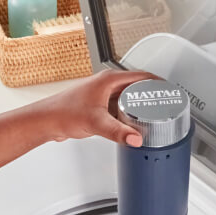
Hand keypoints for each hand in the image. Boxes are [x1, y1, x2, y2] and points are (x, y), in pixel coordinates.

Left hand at [28, 68, 156, 146]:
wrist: (46, 121)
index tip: (169, 90)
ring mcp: (101, 95)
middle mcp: (105, 84)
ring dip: (138, 106)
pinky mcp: (97, 106)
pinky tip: (131, 124)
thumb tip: (135, 138)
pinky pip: (118, 107)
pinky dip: (127, 114)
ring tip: (151, 116)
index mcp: (108, 79)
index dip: (158, 82)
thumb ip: (118, 132)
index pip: (141, 76)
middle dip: (150, 96)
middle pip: (136, 87)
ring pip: (127, 98)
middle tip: (164, 106)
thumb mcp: (96, 123)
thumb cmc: (63, 113)